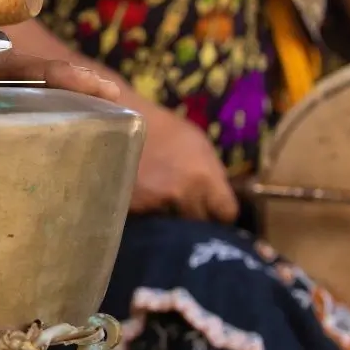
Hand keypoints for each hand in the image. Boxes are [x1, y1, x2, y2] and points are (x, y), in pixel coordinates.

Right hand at [131, 106, 238, 222]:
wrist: (123, 123)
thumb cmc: (165, 129)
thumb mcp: (199, 144)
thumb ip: (212, 173)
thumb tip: (218, 198)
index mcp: (205, 177)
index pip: (226, 213)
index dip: (220, 213)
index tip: (213, 212)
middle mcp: (183, 193)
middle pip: (199, 222)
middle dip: (195, 216)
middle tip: (185, 208)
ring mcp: (157, 202)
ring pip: (174, 226)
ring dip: (171, 220)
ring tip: (164, 206)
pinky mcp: (134, 207)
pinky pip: (149, 221)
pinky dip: (148, 216)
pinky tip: (145, 202)